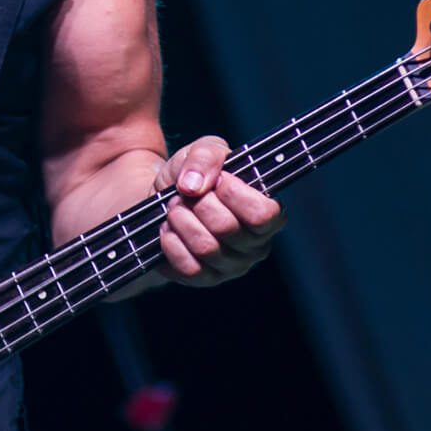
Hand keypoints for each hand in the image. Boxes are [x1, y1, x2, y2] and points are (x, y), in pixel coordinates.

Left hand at [150, 134, 280, 286]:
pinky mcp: (207, 279)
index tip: (217, 180)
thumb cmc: (195, 177)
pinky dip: (172, 243)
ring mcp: (233, 266)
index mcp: (267, 214)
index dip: (234, 194)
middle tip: (186, 195)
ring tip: (174, 209)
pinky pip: (189, 267)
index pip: (263, 214)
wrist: (164, 201)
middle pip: (227, 228)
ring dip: (182, 221)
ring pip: (206, 248)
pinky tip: (168, 230)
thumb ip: (206, 156)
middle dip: (198, 205)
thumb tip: (194, 185)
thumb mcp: (202, 151)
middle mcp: (256, 245)